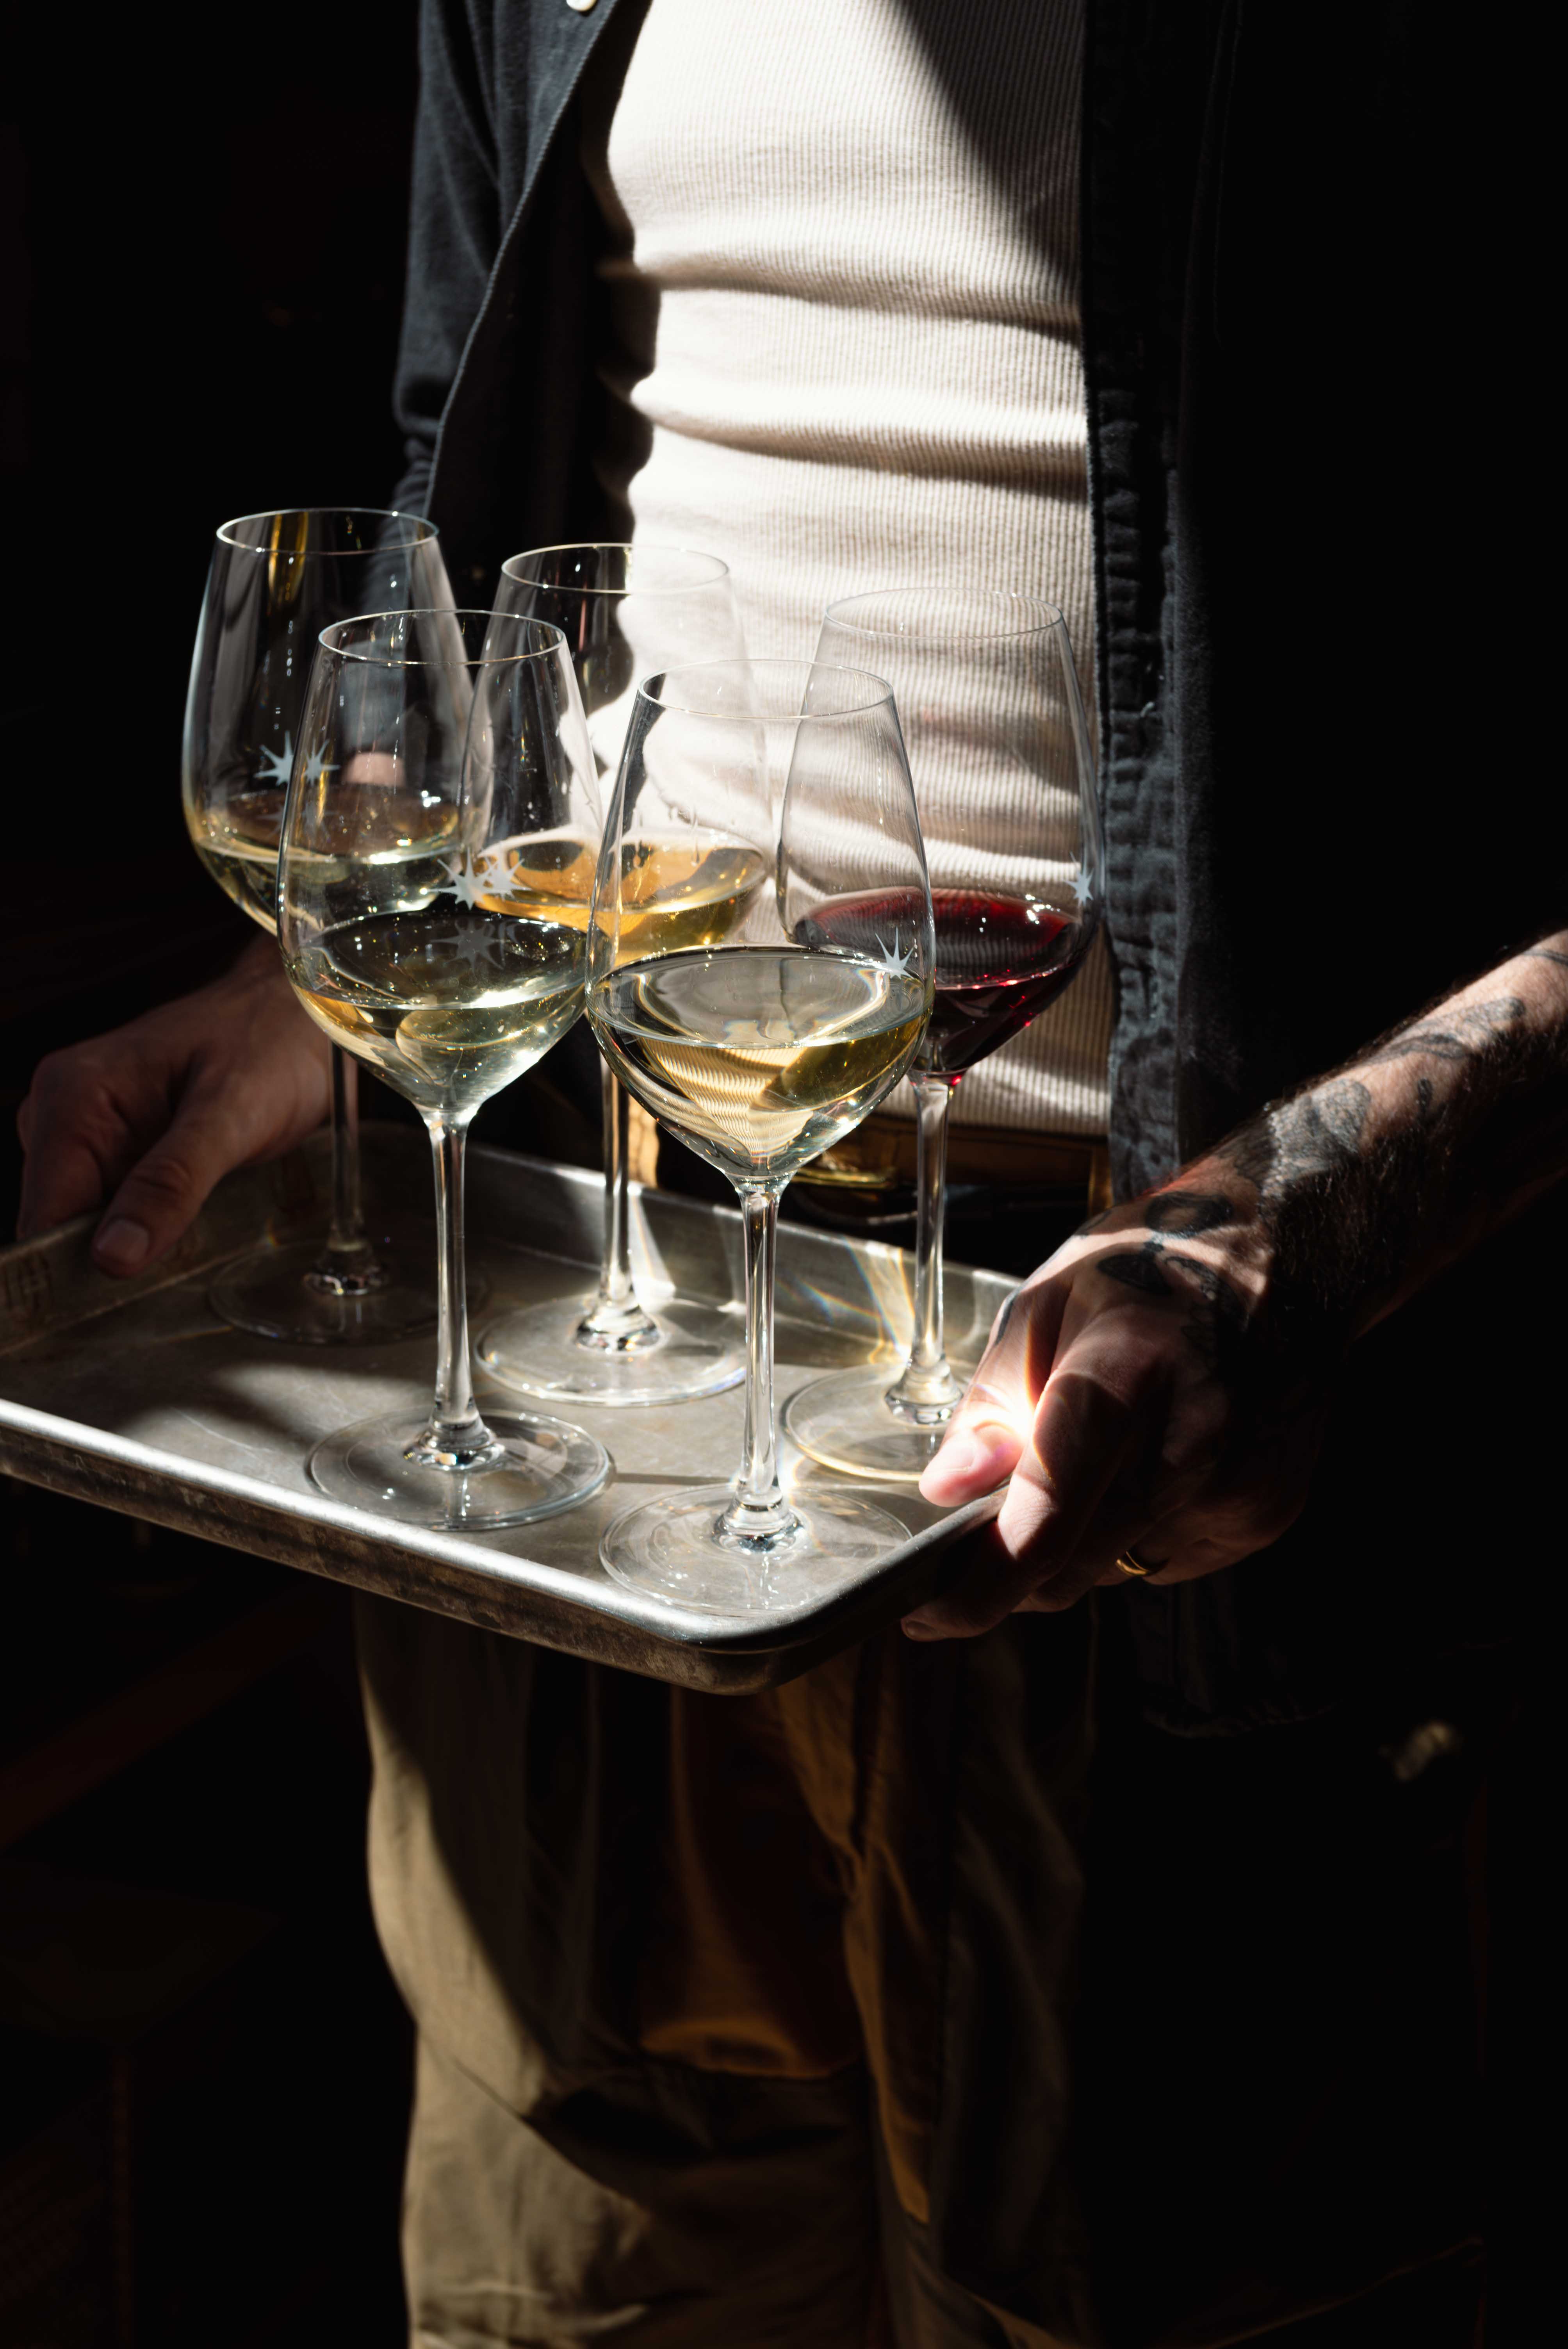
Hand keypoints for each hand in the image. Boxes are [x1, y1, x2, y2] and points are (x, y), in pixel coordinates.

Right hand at [17, 937, 331, 1272]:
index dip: (74, 1268)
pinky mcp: (123, 1148)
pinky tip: (200, 1215)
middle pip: (62, 1224)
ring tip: (205, 1224)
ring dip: (142, 1242)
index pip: (42, 1213)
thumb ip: (170, 1183)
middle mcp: (65, 1113)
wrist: (298, 1013)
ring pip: (94, 1222)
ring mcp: (91, 1132)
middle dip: (114, 1257)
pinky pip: (121, 1207)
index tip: (122, 1304)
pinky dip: (156, 1224)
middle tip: (184, 1263)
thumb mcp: (230, 1115)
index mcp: (72, 1098)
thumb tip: (111, 1256)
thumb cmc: (269, 1044)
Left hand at [903, 1186, 1334, 1636]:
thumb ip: (994, 1400)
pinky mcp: (1263, 1515)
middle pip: (1076, 1564)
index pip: (1047, 1512)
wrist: (1287, 1251)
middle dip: (1012, 1571)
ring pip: (1116, 1568)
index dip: (981, 1583)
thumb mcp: (1046, 1301)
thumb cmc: (1153, 1264)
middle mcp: (1193, 1443)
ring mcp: (1237, 1487)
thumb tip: (946, 1489)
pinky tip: (1148, 1457)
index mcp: (1125, 1375)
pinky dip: (1135, 1528)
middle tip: (976, 1536)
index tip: (927, 1612)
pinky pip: (1165, 1556)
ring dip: (1077, 1540)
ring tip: (1090, 1452)